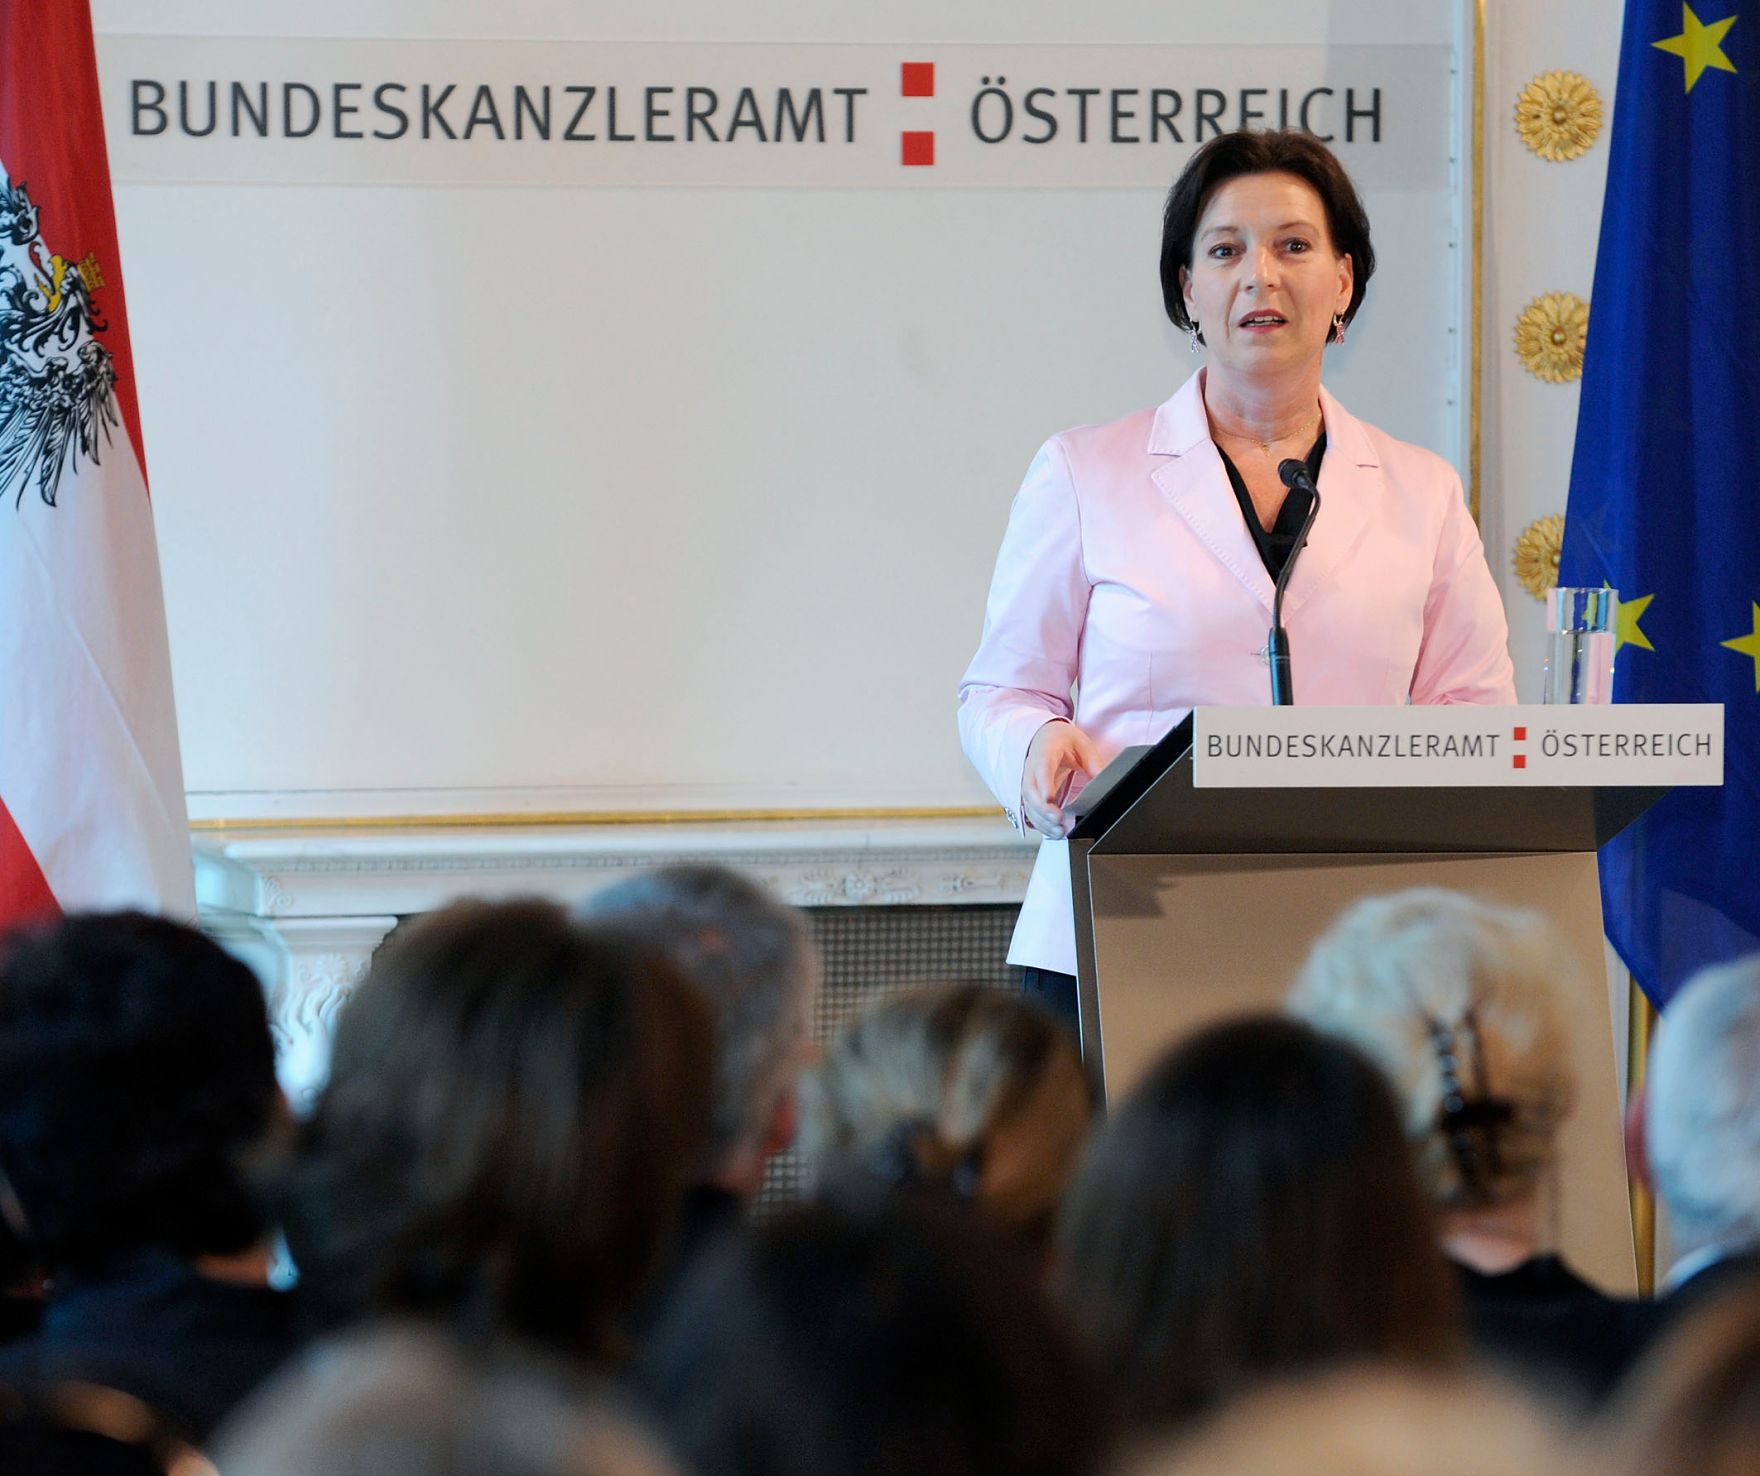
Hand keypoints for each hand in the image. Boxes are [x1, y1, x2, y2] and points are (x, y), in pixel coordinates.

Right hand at [1022, 721, 1102, 838]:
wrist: (1044, 737)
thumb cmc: (1063, 740)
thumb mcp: (1082, 744)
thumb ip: (1093, 762)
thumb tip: (1104, 781)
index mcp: (1045, 752)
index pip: (1042, 769)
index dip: (1045, 785)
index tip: (1051, 800)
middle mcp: (1031, 768)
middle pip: (1030, 791)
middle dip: (1043, 809)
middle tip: (1058, 822)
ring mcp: (1029, 782)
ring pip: (1029, 804)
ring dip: (1042, 821)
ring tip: (1060, 833)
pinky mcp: (1031, 794)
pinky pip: (1031, 811)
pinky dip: (1040, 824)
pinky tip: (1053, 832)